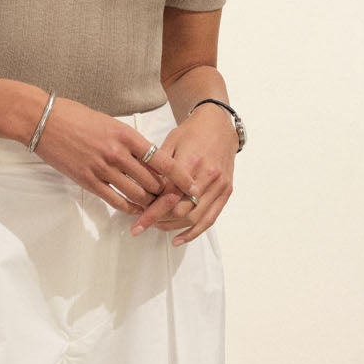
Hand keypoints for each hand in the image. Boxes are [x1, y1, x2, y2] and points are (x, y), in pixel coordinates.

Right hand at [29, 97, 174, 214]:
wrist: (43, 120)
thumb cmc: (75, 117)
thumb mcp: (109, 122)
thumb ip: (129, 141)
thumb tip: (147, 158)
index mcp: (126, 134)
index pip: (163, 160)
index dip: (181, 176)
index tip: (192, 185)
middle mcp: (118, 153)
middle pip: (152, 181)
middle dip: (164, 192)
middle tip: (172, 199)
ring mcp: (102, 168)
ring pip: (137, 194)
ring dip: (148, 202)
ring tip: (154, 205)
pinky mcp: (88, 180)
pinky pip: (115, 200)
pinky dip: (128, 207)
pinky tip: (134, 209)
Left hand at [128, 103, 235, 244]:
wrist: (218, 124)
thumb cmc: (191, 132)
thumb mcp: (169, 142)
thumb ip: (157, 167)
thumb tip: (140, 190)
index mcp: (191, 162)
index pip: (168, 196)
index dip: (152, 212)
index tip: (138, 222)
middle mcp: (208, 176)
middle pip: (181, 210)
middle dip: (159, 220)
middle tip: (143, 223)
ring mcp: (219, 185)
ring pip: (194, 218)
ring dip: (173, 227)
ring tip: (157, 227)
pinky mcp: (226, 191)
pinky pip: (210, 219)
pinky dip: (194, 232)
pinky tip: (179, 239)